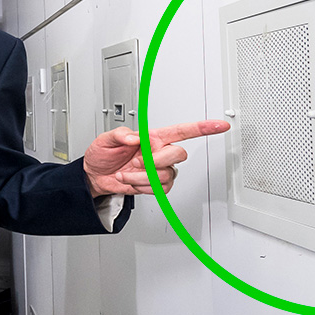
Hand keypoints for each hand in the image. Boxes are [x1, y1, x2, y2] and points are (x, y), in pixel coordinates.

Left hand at [83, 119, 230, 196]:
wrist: (94, 175)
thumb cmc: (101, 155)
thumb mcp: (105, 139)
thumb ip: (120, 134)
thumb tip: (135, 137)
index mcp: (152, 137)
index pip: (183, 131)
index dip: (203, 128)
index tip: (220, 125)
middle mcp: (160, 152)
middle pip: (179, 154)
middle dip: (156, 160)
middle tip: (135, 162)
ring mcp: (159, 169)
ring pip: (167, 174)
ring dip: (143, 177)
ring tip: (126, 173)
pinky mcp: (156, 184)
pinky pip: (162, 188)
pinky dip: (144, 187)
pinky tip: (133, 183)